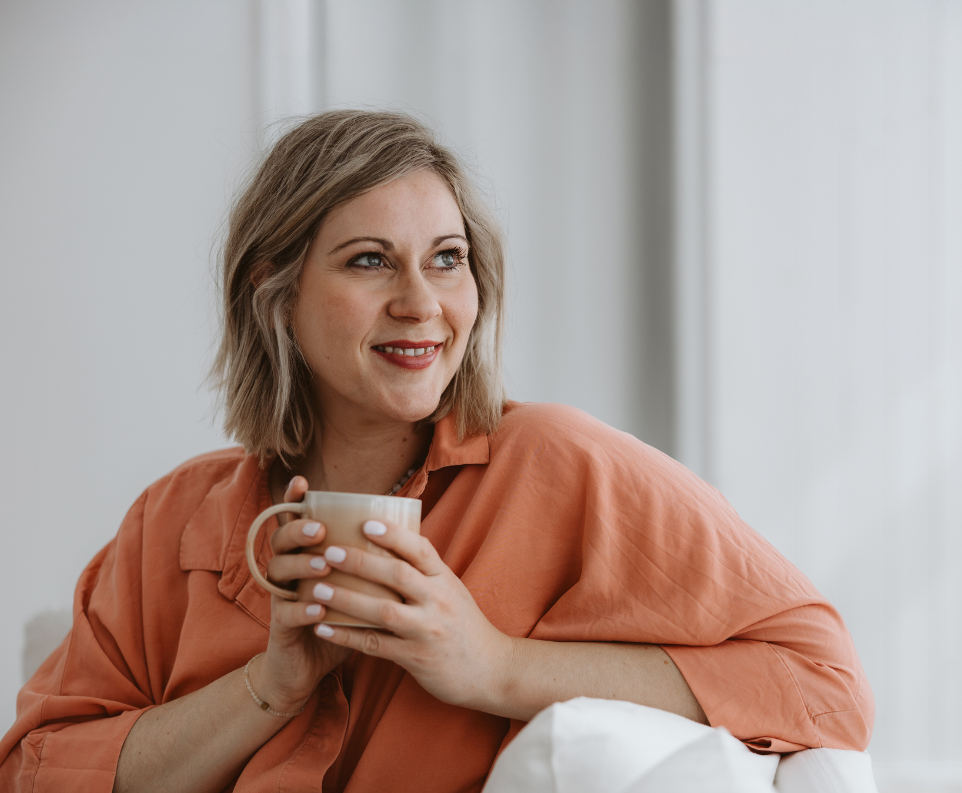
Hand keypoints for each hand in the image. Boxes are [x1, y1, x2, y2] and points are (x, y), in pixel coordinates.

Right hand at [250, 476, 352, 711]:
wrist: (309, 670)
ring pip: (279, 571)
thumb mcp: (353, 588)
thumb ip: (367, 562)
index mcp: (304, 554)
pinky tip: (317, 608)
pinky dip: (301, 609)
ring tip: (322, 565)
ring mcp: (280, 598)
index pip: (294, 520)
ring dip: (301, 566)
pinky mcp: (280, 628)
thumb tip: (406, 532)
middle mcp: (287, 571)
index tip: (303, 483)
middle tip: (320, 530)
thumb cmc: (338, 621)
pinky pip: (285, 613)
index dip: (294, 500)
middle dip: (298, 530)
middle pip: (281, 539)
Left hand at [306, 519, 513, 710]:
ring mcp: (426, 630)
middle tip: (329, 552)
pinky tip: (322, 629)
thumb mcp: (451, 590)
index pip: (421, 549)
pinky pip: (375, 645)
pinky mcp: (415, 658)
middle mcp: (437, 601)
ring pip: (382, 611)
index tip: (366, 523)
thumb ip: (424, 571)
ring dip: (347, 599)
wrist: (491, 669)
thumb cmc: (463, 624)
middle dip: (360, 562)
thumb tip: (389, 541)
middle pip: (397, 575)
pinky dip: (347, 636)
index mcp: (445, 579)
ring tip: (317, 589)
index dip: (394, 535)